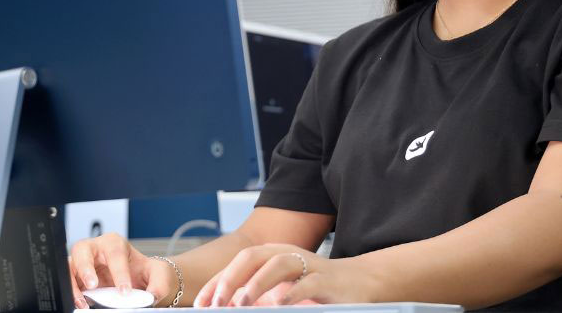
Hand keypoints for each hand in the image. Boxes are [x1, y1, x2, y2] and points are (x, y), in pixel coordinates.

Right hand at [69, 233, 176, 308]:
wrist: (139, 281)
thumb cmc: (145, 272)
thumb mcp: (158, 274)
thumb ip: (158, 283)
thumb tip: (152, 296)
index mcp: (115, 243)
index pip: (114, 253)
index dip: (119, 272)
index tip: (125, 291)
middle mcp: (96, 250)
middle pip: (82, 250)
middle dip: (86, 267)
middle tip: (93, 284)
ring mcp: (84, 264)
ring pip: (70, 265)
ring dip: (73, 283)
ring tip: (83, 301)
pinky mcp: (78, 279)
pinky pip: (68, 282)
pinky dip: (72, 293)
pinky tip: (81, 304)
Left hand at [193, 244, 368, 306]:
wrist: (359, 282)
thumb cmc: (314, 287)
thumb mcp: (281, 290)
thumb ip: (256, 295)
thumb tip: (225, 307)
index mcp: (272, 255)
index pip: (238, 264)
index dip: (217, 282)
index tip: (202, 305)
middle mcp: (287, 255)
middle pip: (252, 257)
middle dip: (231, 279)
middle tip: (216, 303)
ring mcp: (308, 265)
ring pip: (278, 264)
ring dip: (257, 283)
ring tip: (242, 303)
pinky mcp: (326, 279)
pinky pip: (307, 282)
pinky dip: (291, 292)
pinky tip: (279, 304)